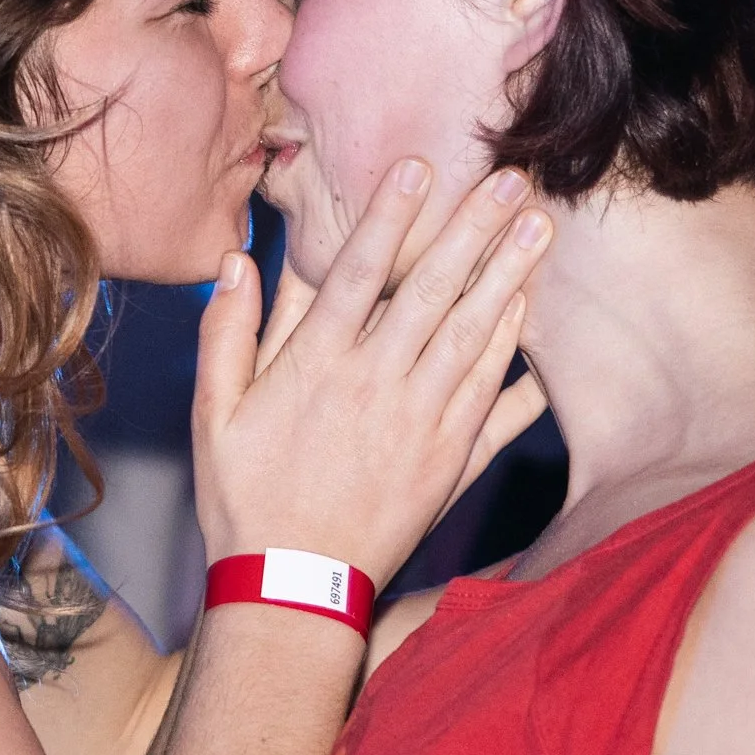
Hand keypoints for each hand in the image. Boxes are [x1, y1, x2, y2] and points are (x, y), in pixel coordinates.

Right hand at [193, 161, 551, 582]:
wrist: (292, 586)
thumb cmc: (245, 497)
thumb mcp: (215, 414)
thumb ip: (227, 332)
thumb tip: (238, 259)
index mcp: (316, 366)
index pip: (358, 273)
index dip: (390, 217)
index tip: (421, 167)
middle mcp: (375, 385)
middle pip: (432, 292)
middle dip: (474, 230)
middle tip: (512, 181)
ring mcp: (420, 423)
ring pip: (474, 336)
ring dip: (510, 278)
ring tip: (540, 229)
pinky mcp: (449, 460)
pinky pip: (492, 398)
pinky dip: (516, 355)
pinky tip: (534, 316)